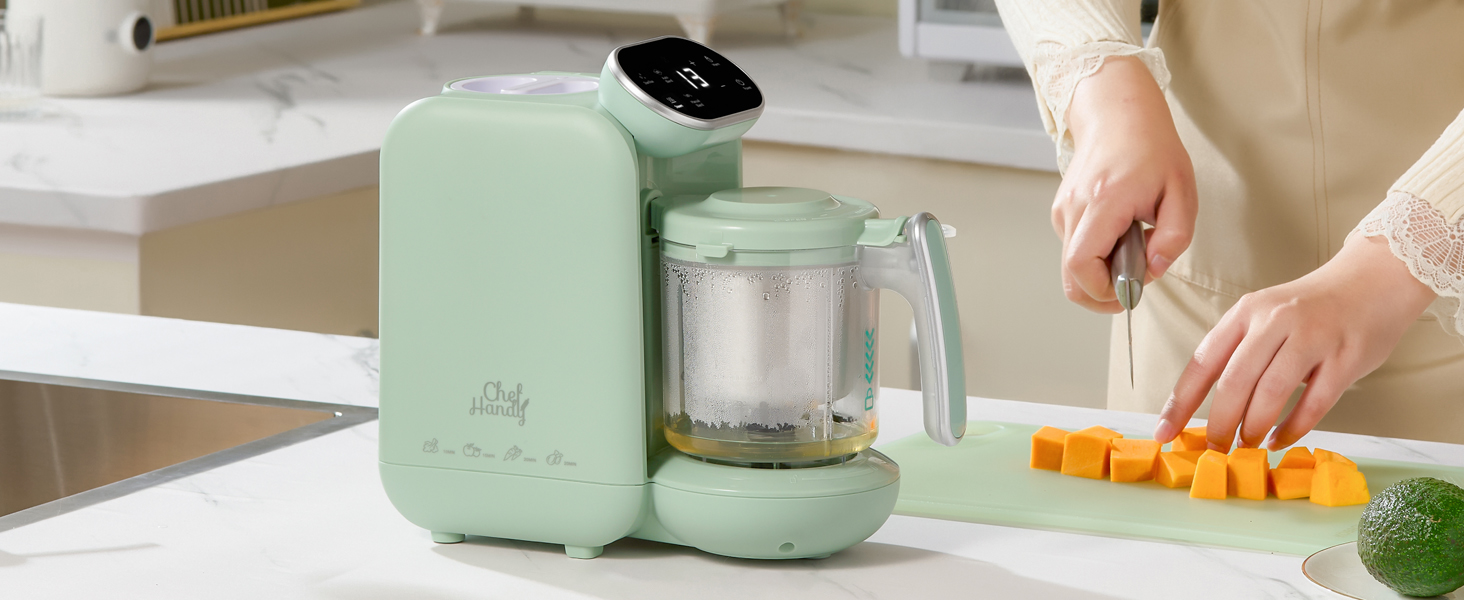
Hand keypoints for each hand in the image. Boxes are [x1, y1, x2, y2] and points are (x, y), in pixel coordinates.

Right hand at [1055, 56, 1197, 312]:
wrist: (1118, 115)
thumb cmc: (1151, 148)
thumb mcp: (1182, 192)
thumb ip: (1174, 237)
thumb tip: (1154, 269)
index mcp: (1104, 202)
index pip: (1081, 267)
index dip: (1105, 291)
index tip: (1132, 289)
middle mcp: (1075, 209)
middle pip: (1070, 277)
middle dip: (1103, 292)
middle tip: (1134, 280)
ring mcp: (1063, 211)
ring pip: (1072, 267)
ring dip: (1103, 271)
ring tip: (1132, 243)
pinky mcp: (1062, 212)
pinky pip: (1075, 250)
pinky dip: (1097, 255)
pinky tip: (1119, 233)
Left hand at [1154, 235, 1437, 450]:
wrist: (1375, 278)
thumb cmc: (1312, 306)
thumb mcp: (1265, 315)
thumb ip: (1239, 352)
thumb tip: (1206, 405)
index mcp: (1246, 312)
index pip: (1202, 362)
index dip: (1181, 402)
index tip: (1165, 431)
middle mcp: (1275, 322)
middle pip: (1234, 381)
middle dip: (1220, 422)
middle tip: (1215, 448)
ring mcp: (1312, 338)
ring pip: (1271, 393)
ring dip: (1254, 426)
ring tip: (1247, 445)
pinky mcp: (1345, 357)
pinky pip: (1314, 403)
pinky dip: (1293, 428)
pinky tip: (1280, 440)